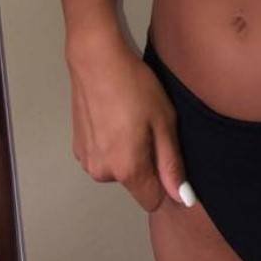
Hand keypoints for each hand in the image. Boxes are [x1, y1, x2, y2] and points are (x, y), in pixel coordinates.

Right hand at [66, 29, 195, 211]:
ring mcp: (86, 161)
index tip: (168, 158)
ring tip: (129, 119)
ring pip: (119, 170)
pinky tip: (113, 117)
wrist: (96, 60)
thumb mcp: (164, 120)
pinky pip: (104, 157)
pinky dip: (111, 145)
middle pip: (135, 184)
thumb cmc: (135, 86)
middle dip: (146, 164)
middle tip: (149, 127)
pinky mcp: (77, 148)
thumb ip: (172, 163)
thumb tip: (183, 198)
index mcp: (127, 169)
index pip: (152, 201)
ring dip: (127, 154)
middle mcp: (102, 173)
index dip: (166, 185)